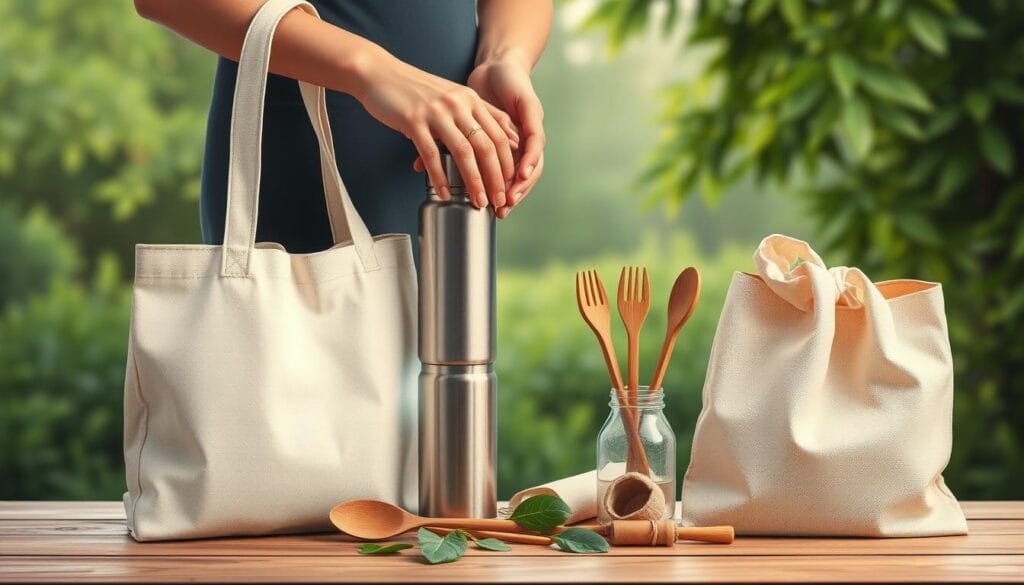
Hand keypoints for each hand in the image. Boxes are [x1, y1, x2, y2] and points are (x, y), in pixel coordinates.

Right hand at [352, 48, 519, 208]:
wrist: (380, 73)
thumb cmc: (416, 90)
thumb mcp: (452, 96)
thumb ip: (477, 114)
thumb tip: (506, 138)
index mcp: (470, 99)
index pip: (500, 134)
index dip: (509, 162)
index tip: (511, 184)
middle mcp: (458, 104)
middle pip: (487, 145)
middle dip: (496, 177)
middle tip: (499, 200)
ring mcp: (436, 112)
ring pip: (464, 152)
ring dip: (474, 181)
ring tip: (478, 201)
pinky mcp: (414, 120)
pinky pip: (431, 154)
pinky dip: (440, 177)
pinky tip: (445, 193)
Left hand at [466, 53, 544, 218]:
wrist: (496, 67)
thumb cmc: (513, 81)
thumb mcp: (526, 101)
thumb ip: (531, 125)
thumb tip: (525, 148)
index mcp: (531, 136)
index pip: (533, 165)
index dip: (525, 180)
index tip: (515, 191)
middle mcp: (520, 145)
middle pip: (522, 176)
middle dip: (514, 193)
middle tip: (502, 208)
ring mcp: (505, 146)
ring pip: (506, 176)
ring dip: (500, 191)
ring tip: (495, 208)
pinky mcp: (488, 143)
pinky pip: (486, 165)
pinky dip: (479, 176)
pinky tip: (469, 187)